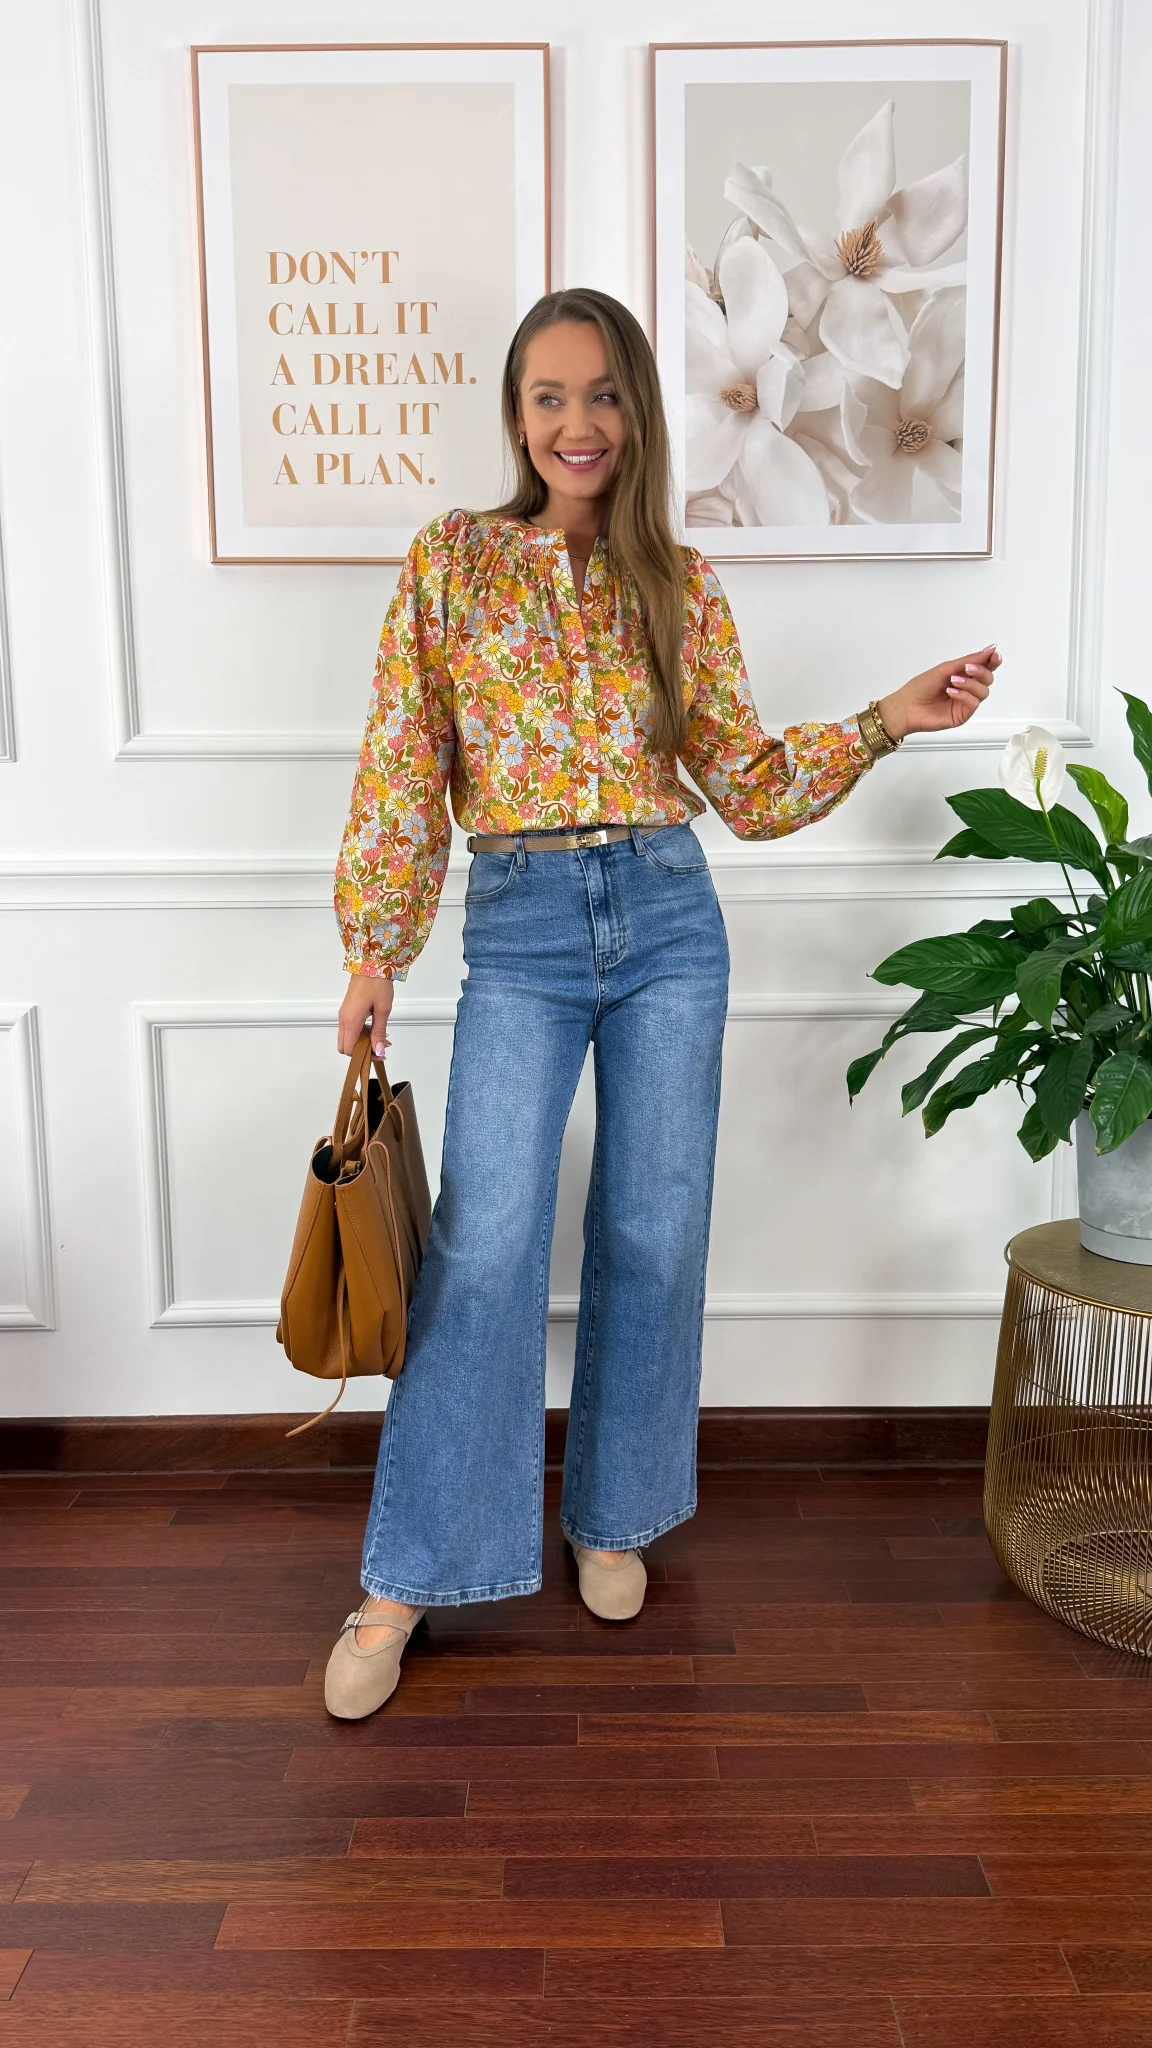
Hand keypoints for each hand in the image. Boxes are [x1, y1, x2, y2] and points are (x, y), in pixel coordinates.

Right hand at [337, 972, 393, 1057]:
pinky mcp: (347, 1010)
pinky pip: (348, 1028)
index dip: (363, 1056)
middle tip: (378, 1048)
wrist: (370, 964)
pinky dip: (359, 1034)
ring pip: (346, 1038)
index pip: (349, 1050)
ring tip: (380, 1038)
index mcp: (351, 1021)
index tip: (378, 1054)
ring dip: (360, 1042)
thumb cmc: (377, 984)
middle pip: (343, 1046)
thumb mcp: (383, 1010)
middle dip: (360, 1051)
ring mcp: (344, 1014)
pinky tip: (374, 1029)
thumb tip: (378, 1050)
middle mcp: (343, 1019)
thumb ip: (379, 1032)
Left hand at [877, 643, 1000, 739]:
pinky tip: (951, 692)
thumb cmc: (920, 687)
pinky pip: (974, 703)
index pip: (985, 667)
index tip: (994, 655)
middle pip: (988, 679)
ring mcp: (965, 702)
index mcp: (963, 675)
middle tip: (967, 669)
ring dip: (970, 684)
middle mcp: (966, 688)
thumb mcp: (946, 668)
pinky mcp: (962, 715)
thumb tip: (990, 649)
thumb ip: (969, 660)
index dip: (992, 660)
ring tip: (954, 681)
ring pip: (984, 691)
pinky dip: (964, 695)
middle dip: (981, 671)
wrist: (907, 706)